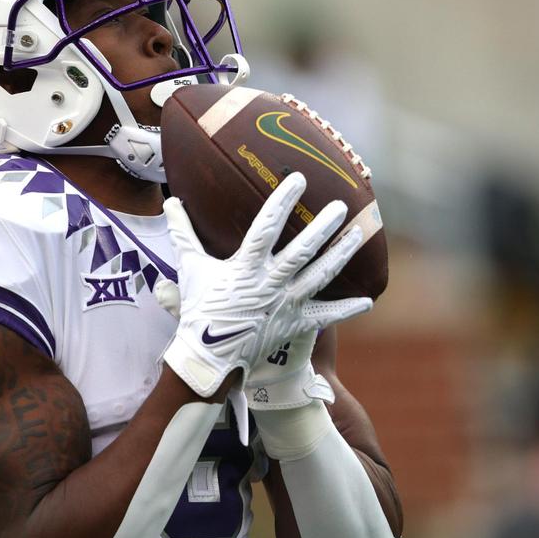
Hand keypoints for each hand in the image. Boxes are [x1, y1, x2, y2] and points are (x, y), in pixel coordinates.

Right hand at [162, 172, 369, 398]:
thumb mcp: (191, 269)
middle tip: (340, 206)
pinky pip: (324, 317)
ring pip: (320, 277)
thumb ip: (184, 234)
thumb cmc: (200, 310)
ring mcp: (285, 305)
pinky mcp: (295, 325)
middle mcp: (270, 285)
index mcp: (245, 268)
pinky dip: (346, 310)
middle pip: (301, 252)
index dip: (282, 202)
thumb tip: (170, 202)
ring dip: (341, 255)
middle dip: (322, 228)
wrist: (209, 359)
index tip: (298, 179)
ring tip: (359, 234)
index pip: (266, 228)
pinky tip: (368, 301)